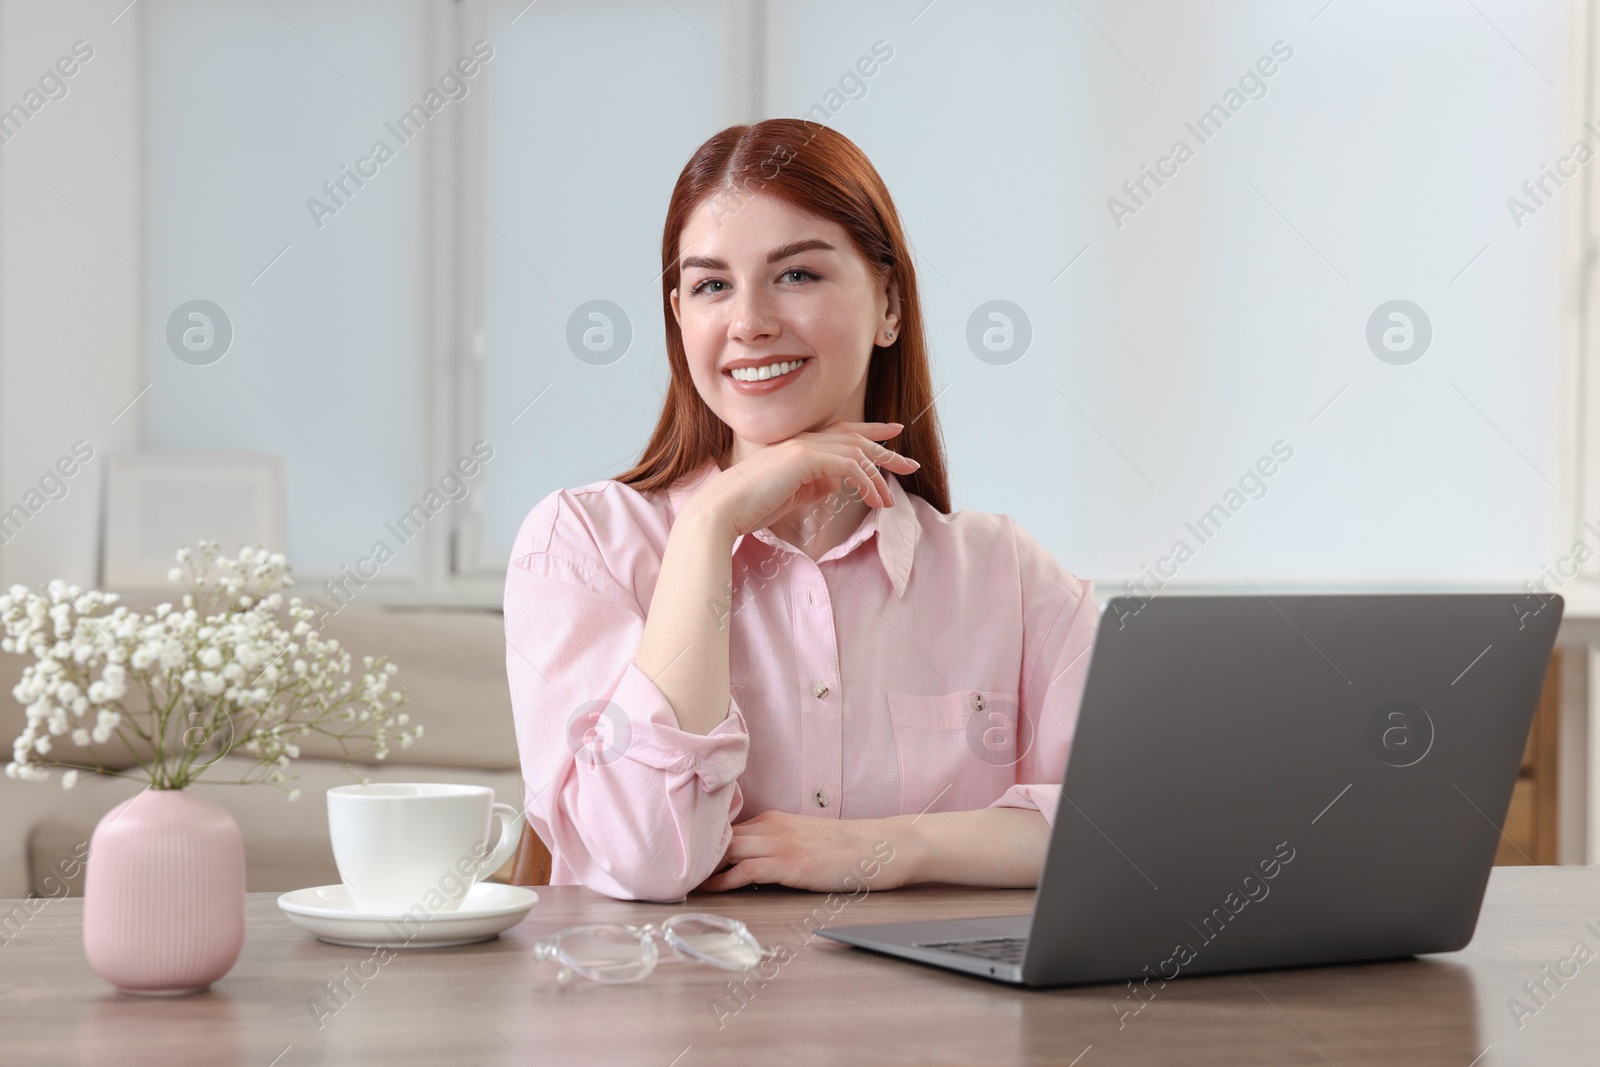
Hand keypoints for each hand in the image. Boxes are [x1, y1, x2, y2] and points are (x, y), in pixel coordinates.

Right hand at [687, 421, 920, 538]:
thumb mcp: (793, 496)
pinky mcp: (805, 458)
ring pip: (855, 452)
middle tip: (910, 463)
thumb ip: (816, 486)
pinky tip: (874, 499)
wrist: (726, 508)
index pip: (842, 433)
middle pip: (856, 438)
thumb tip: (837, 485)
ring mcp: (804, 446)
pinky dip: (866, 482)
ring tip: (890, 499)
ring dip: (878, 477)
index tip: (893, 432)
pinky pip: (848, 466)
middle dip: (886, 450)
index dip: (870, 431)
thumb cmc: (753, 506)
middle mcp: (804, 440)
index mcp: (800, 446)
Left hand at [693, 809, 911, 892]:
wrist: (880, 845)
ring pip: (725, 849)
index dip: (699, 842)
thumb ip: (776, 845)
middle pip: (717, 835)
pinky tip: (706, 891)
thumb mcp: (805, 839)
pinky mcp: (789, 864)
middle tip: (666, 869)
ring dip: (699, 866)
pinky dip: (721, 881)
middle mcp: (770, 827)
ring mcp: (779, 844)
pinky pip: (744, 870)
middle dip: (691, 852)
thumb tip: (748, 865)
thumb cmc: (847, 848)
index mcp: (773, 819)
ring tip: (675, 881)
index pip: (724, 828)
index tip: (677, 854)